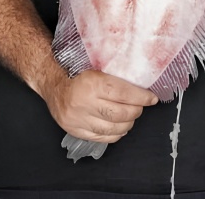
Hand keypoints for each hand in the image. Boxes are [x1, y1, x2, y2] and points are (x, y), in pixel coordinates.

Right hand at [43, 69, 157, 143]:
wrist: (53, 82)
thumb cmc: (77, 71)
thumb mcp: (97, 66)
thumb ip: (116, 74)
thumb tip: (142, 81)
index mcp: (92, 83)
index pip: (124, 93)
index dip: (141, 97)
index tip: (151, 98)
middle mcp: (84, 103)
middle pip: (120, 113)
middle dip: (136, 111)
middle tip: (142, 106)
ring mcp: (78, 119)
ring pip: (111, 128)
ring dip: (127, 124)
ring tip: (132, 116)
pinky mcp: (74, 130)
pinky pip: (100, 137)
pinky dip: (114, 134)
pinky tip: (120, 128)